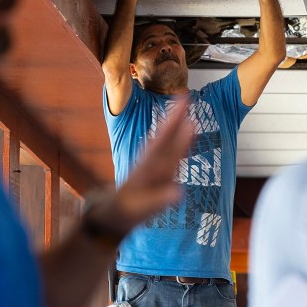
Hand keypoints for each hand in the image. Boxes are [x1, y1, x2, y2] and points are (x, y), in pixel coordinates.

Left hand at [83, 99, 192, 234]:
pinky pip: (165, 143)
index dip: (181, 138)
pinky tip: (181, 126)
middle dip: (175, 117)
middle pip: (165, 136)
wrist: (114, 210)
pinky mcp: (153, 162)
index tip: (191, 122)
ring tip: (184, 103)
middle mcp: (150, 161)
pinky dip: (173, 132)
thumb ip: (160, 199)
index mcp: (150, 170)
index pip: (168, 152)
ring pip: (164, 136)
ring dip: (174, 120)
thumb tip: (178, 193)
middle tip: (185, 96)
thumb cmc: (129, 210)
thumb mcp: (144, 208)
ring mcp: (151, 160)